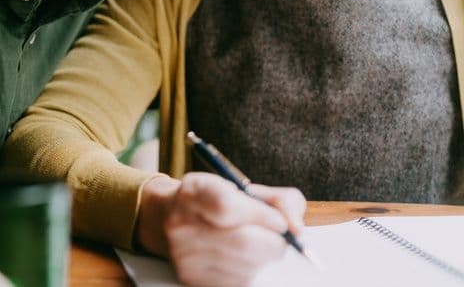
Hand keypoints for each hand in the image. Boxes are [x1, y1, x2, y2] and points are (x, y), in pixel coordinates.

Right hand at [136, 173, 305, 286]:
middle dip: (274, 242)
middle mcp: (181, 223)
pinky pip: (238, 281)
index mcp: (194, 191)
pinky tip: (240, 257)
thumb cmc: (213, 200)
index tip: (280, 221)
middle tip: (278, 236)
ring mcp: (184, 254)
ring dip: (263, 257)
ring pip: (246, 265)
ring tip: (255, 243)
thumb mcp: (241, 186)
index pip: (228, 207)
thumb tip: (297, 227)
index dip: (262, 216)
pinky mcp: (190, 278)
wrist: (167, 218)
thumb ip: (278, 200)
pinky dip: (250, 270)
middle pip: (243, 243)